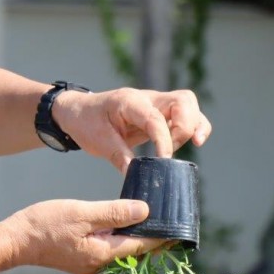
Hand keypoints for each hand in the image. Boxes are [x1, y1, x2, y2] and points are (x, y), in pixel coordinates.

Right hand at [5, 198, 165, 273]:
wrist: (14, 241)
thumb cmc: (45, 224)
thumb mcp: (82, 213)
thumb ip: (115, 212)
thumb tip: (145, 211)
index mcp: (103, 254)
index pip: (143, 246)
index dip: (163, 237)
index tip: (181, 229)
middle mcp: (100, 266)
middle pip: (135, 252)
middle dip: (153, 239)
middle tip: (171, 222)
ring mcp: (90, 265)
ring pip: (122, 252)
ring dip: (137, 239)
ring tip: (153, 221)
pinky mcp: (82, 261)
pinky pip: (109, 251)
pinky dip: (120, 240)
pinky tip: (123, 226)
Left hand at [54, 88, 211, 172]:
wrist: (79, 112)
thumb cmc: (86, 122)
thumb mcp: (98, 141)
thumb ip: (118, 156)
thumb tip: (134, 175)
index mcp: (129, 102)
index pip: (155, 118)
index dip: (164, 140)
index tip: (164, 161)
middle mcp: (147, 98)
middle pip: (183, 101)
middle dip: (185, 127)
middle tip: (171, 151)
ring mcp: (156, 103)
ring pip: (189, 105)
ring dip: (194, 126)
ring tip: (190, 146)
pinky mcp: (160, 113)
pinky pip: (186, 115)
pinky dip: (194, 127)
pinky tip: (194, 142)